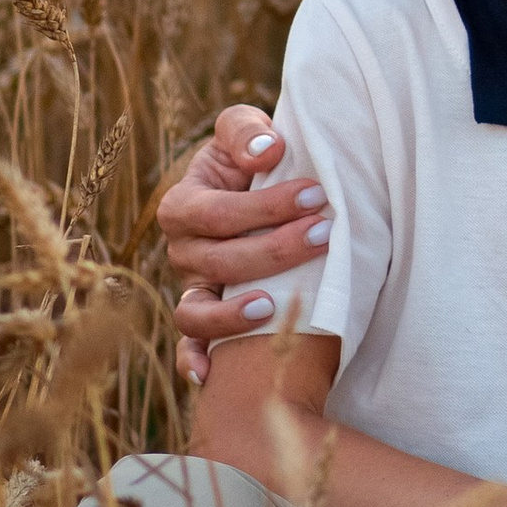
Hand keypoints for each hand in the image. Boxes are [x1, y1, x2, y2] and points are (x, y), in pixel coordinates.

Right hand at [156, 106, 333, 385]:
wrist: (260, 194)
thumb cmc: (255, 162)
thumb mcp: (246, 134)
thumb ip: (247, 131)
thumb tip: (268, 152)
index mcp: (184, 204)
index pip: (219, 213)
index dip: (268, 207)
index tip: (319, 195)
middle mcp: (182, 251)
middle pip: (218, 262)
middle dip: (274, 251)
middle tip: (324, 236)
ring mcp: (193, 289)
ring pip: (196, 312)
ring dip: (232, 315)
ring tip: (274, 306)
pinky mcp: (204, 321)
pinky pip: (189, 348)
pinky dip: (193, 362)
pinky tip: (212, 375)